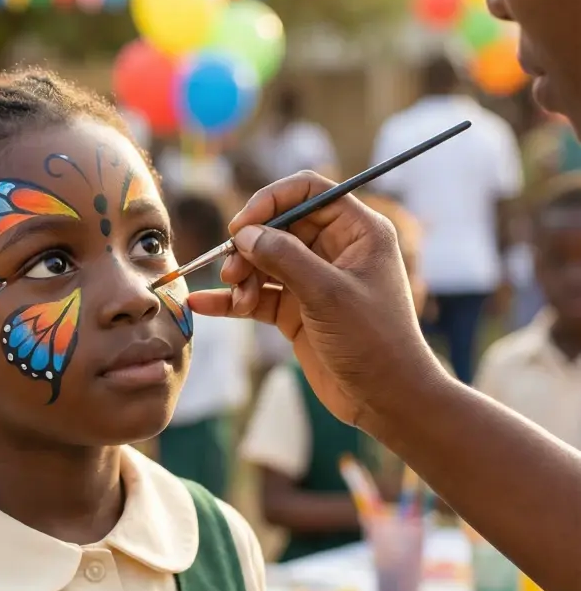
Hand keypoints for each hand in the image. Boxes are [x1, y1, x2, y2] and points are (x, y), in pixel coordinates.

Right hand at [188, 174, 438, 431]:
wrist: (386, 399)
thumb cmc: (374, 342)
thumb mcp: (328, 294)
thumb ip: (284, 258)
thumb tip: (245, 234)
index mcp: (358, 232)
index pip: (308, 191)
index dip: (271, 201)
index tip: (242, 226)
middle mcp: (335, 250)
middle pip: (278, 227)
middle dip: (250, 246)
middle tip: (232, 270)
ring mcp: (314, 281)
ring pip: (264, 261)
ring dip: (241, 275)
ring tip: (236, 298)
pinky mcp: (297, 311)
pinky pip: (258, 295)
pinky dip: (232, 300)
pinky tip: (203, 305)